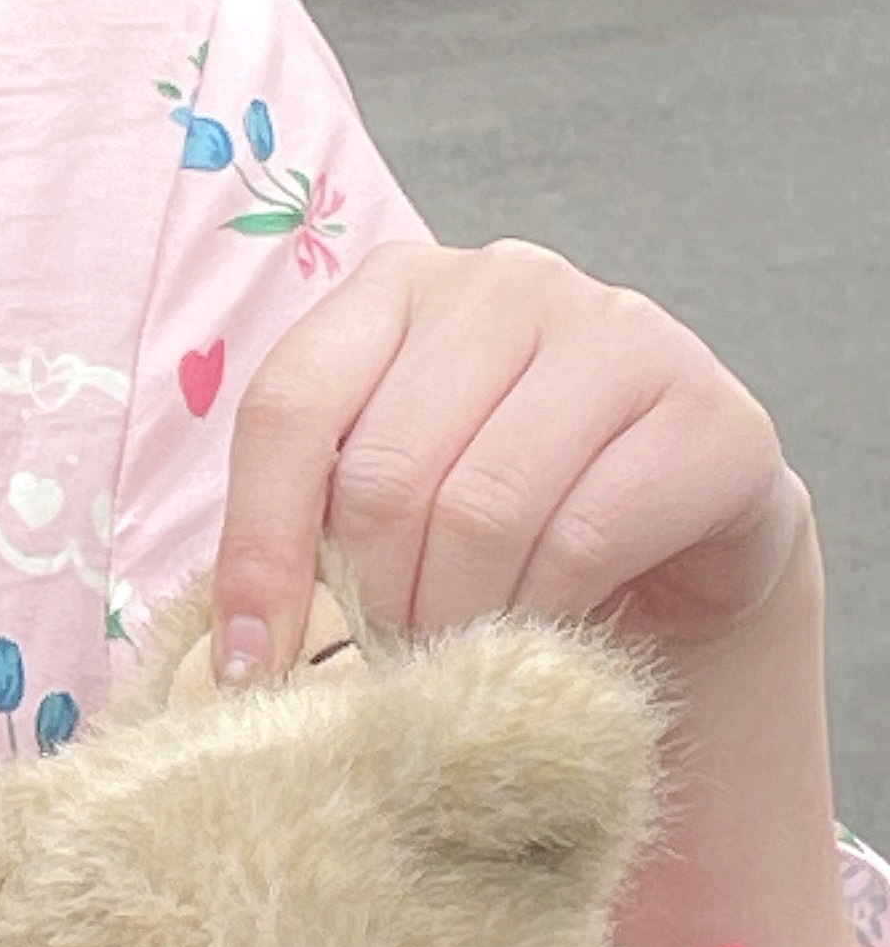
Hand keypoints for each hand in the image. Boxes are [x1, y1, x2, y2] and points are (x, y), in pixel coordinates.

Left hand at [206, 238, 809, 681]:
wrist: (682, 530)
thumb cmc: (508, 508)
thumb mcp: (394, 494)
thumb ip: (313, 524)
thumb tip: (238, 653)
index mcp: (396, 286)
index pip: (288, 405)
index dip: (256, 547)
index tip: (247, 664)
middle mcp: (504, 282)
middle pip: (385, 471)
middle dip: (374, 599)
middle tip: (389, 662)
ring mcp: (616, 331)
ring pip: (483, 509)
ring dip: (457, 617)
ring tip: (457, 656)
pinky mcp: (707, 412)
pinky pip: (587, 538)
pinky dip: (545, 614)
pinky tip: (543, 637)